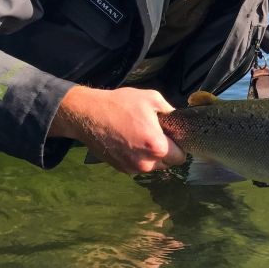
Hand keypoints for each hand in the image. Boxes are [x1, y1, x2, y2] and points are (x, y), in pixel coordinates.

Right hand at [49, 85, 185, 173]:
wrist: (87, 115)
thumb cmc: (120, 104)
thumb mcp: (151, 98)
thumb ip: (171, 111)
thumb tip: (180, 120)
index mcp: (157, 147)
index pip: (181, 157)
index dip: (179, 145)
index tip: (172, 136)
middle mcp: (146, 163)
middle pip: (168, 163)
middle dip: (166, 151)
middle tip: (156, 134)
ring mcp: (132, 169)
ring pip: (153, 166)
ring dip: (152, 156)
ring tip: (141, 137)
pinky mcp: (121, 169)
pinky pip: (139, 166)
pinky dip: (139, 158)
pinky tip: (130, 142)